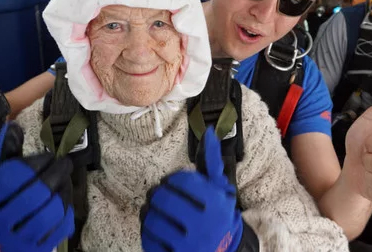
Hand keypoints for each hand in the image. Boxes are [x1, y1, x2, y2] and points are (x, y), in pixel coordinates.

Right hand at [0, 122, 74, 251]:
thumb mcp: (1, 177)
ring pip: (49, 212)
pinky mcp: (34, 248)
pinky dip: (66, 212)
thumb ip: (9, 153)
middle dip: (56, 174)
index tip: (49, 156)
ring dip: (63, 193)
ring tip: (66, 182)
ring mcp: (16, 237)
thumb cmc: (3, 201)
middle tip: (66, 163)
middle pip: (35, 194)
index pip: (13, 175)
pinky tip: (65, 202)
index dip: (36, 162)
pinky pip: (59, 228)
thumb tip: (13, 125)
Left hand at [140, 127, 244, 251]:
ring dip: (149, 210)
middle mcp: (202, 226)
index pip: (181, 180)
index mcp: (215, 204)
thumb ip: (212, 162)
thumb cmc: (219, 213)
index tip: (173, 181)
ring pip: (152, 219)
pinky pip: (148, 239)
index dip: (173, 178)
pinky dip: (146, 229)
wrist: (225, 250)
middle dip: (158, 193)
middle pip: (163, 199)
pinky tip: (153, 225)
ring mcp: (187, 245)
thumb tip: (210, 132)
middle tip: (160, 194)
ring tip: (154, 208)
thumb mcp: (221, 188)